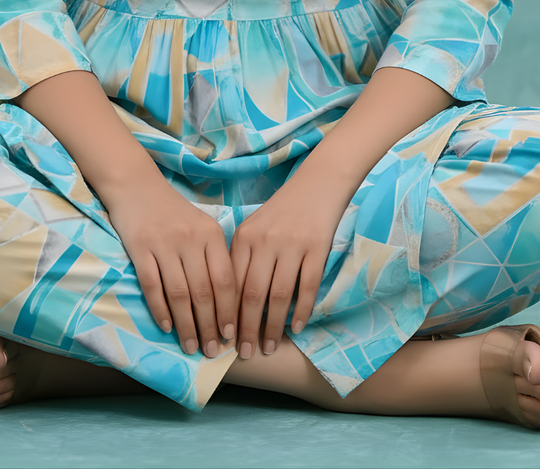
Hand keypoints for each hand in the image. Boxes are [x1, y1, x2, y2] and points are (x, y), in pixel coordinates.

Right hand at [106, 177, 236, 357]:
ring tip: (191, 346)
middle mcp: (191, 239)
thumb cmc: (174, 212)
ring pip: (179, 293)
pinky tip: (166, 327)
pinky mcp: (140, 248)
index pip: (226, 279)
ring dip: (186, 324)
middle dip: (210, 326)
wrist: (137, 186)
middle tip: (212, 351)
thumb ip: (215, 257)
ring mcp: (164, 243)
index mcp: (212, 233)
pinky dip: (160, 309)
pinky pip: (152, 285)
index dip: (229, 311)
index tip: (231, 336)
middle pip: (204, 291)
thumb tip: (229, 303)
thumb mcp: (202, 226)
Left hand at [230, 176, 346, 357]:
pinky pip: (307, 287)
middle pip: (252, 294)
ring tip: (269, 347)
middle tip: (245, 353)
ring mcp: (292, 245)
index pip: (230, 283)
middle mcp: (265, 241)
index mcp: (244, 236)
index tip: (223, 338)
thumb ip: (241, 260)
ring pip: (279, 295)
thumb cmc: (280, 212)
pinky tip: (296, 328)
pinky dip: (301, 311)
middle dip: (246, 328)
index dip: (226, 314)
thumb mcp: (253, 229)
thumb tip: (229, 305)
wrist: (316, 186)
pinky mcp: (317, 248)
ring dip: (273, 326)